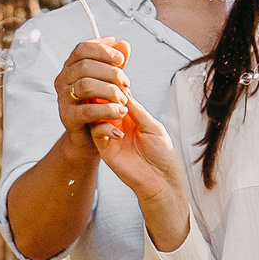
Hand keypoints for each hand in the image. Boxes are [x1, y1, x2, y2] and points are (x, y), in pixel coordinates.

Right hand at [57, 38, 134, 145]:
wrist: (91, 136)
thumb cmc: (100, 105)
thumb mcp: (110, 81)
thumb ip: (116, 62)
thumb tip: (123, 43)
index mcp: (71, 67)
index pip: (82, 49)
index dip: (103, 50)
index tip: (121, 59)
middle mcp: (63, 80)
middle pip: (85, 66)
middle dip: (111, 72)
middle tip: (126, 83)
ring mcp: (63, 99)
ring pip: (85, 85)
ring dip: (110, 90)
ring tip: (124, 99)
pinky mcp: (68, 118)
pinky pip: (87, 110)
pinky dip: (107, 110)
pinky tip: (120, 112)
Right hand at [94, 98, 192, 250]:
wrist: (161, 179)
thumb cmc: (162, 152)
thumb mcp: (152, 125)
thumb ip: (136, 109)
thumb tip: (123, 90)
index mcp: (132, 114)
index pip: (118, 94)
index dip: (116, 86)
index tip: (118, 80)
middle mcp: (118, 122)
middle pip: (103, 101)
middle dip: (107, 95)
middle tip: (116, 95)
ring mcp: (110, 134)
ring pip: (96, 114)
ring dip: (105, 109)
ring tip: (120, 112)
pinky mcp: (105, 148)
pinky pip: (96, 131)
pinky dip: (103, 127)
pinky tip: (118, 133)